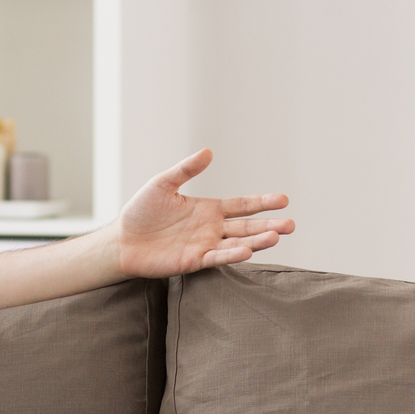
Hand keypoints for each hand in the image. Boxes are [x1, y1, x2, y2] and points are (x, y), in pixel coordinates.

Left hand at [115, 149, 293, 278]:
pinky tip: (247, 251)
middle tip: (291, 225)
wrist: (122, 240)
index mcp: (208, 209)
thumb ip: (186, 170)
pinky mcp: (193, 261)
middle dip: (269, 226)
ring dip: (257, 241)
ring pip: (237, 243)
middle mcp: (211, 228)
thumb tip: (208, 152)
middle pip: (247, 227)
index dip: (262, 203)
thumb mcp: (163, 184)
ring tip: (276, 236)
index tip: (283, 200)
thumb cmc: (141, 212)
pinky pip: (216, 258)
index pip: (242, 206)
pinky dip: (232, 255)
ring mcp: (205, 245)